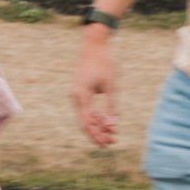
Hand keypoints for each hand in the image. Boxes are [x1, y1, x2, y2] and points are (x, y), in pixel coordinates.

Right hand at [69, 30, 118, 148]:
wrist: (94, 46)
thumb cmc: (104, 63)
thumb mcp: (111, 86)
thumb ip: (111, 107)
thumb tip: (113, 126)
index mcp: (82, 95)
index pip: (88, 122)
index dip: (98, 135)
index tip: (109, 143)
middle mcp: (76, 97)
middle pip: (84, 123)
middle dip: (97, 134)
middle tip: (111, 143)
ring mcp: (77, 95)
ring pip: (85, 117)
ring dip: (97, 126)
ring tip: (111, 134)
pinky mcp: (80, 92)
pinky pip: (86, 110)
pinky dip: (95, 117)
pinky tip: (106, 121)